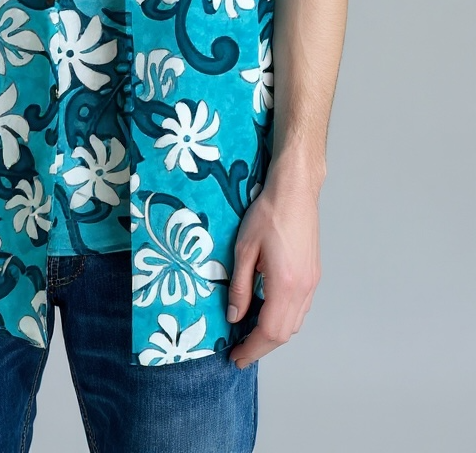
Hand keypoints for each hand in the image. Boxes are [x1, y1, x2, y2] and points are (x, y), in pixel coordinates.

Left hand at [227, 171, 321, 368]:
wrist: (295, 191)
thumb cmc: (268, 213)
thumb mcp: (243, 249)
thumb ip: (239, 286)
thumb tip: (234, 316)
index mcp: (286, 284)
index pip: (269, 331)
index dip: (251, 348)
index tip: (236, 357)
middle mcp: (303, 289)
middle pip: (284, 333)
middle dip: (261, 346)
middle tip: (239, 351)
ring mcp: (312, 282)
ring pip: (294, 322)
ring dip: (273, 334)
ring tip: (249, 334)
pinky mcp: (313, 274)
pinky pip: (300, 308)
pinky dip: (283, 318)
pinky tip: (266, 311)